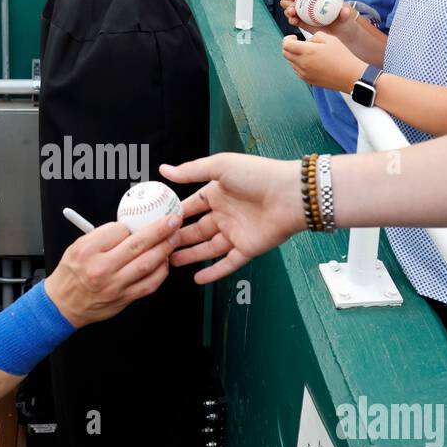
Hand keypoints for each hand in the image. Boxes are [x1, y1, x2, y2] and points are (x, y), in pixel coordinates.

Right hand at [45, 215, 180, 327]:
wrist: (63, 305)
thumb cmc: (71, 275)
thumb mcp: (77, 247)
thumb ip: (103, 237)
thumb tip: (130, 227)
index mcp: (87, 251)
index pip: (117, 230)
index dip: (130, 225)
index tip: (135, 224)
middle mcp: (101, 268)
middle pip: (137, 244)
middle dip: (160, 230)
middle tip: (173, 220)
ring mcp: (114, 285)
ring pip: (147, 264)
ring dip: (165, 249)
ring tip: (174, 238)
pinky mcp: (124, 298)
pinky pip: (149, 284)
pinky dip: (161, 271)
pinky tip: (164, 262)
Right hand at [160, 156, 304, 283]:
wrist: (291, 195)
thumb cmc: (258, 175)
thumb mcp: (220, 167)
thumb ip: (191, 171)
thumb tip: (164, 169)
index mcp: (217, 194)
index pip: (190, 207)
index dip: (173, 215)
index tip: (155, 223)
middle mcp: (225, 214)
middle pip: (196, 230)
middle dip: (177, 239)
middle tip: (157, 247)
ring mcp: (236, 233)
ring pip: (207, 248)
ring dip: (190, 256)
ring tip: (170, 262)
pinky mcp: (248, 249)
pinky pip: (228, 263)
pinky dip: (214, 272)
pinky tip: (197, 279)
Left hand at [281, 31, 359, 90]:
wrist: (350, 76)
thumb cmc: (342, 56)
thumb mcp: (330, 39)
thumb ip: (314, 36)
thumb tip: (306, 42)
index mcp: (307, 52)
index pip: (286, 45)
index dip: (287, 39)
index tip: (294, 37)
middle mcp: (303, 64)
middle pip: (285, 53)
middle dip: (290, 46)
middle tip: (299, 43)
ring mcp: (304, 74)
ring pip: (291, 62)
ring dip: (295, 56)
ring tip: (309, 53)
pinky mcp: (308, 80)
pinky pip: (298, 71)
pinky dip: (300, 64)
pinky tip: (312, 62)